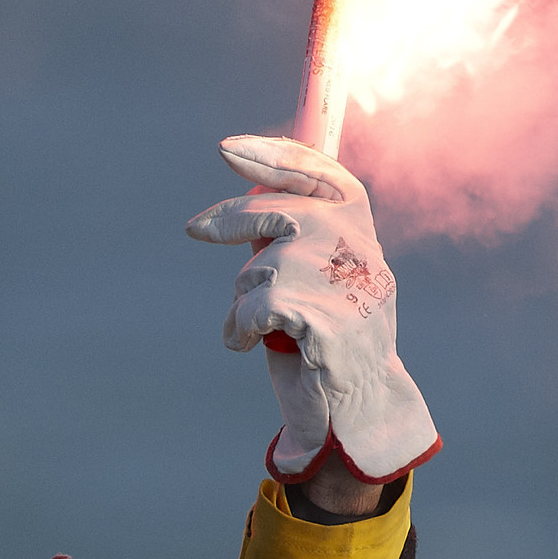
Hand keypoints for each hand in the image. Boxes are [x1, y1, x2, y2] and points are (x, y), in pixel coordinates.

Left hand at [186, 134, 439, 485]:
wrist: (360, 410)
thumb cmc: (325, 341)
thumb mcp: (315, 279)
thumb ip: (293, 240)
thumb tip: (243, 197)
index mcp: (362, 235)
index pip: (323, 175)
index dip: (276, 155)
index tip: (230, 149)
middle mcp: (361, 252)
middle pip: (284, 211)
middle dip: (232, 217)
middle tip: (195, 229)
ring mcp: (346, 286)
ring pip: (263, 266)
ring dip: (242, 298)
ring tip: (250, 327)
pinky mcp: (325, 321)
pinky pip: (256, 307)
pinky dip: (239, 327)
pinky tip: (246, 344)